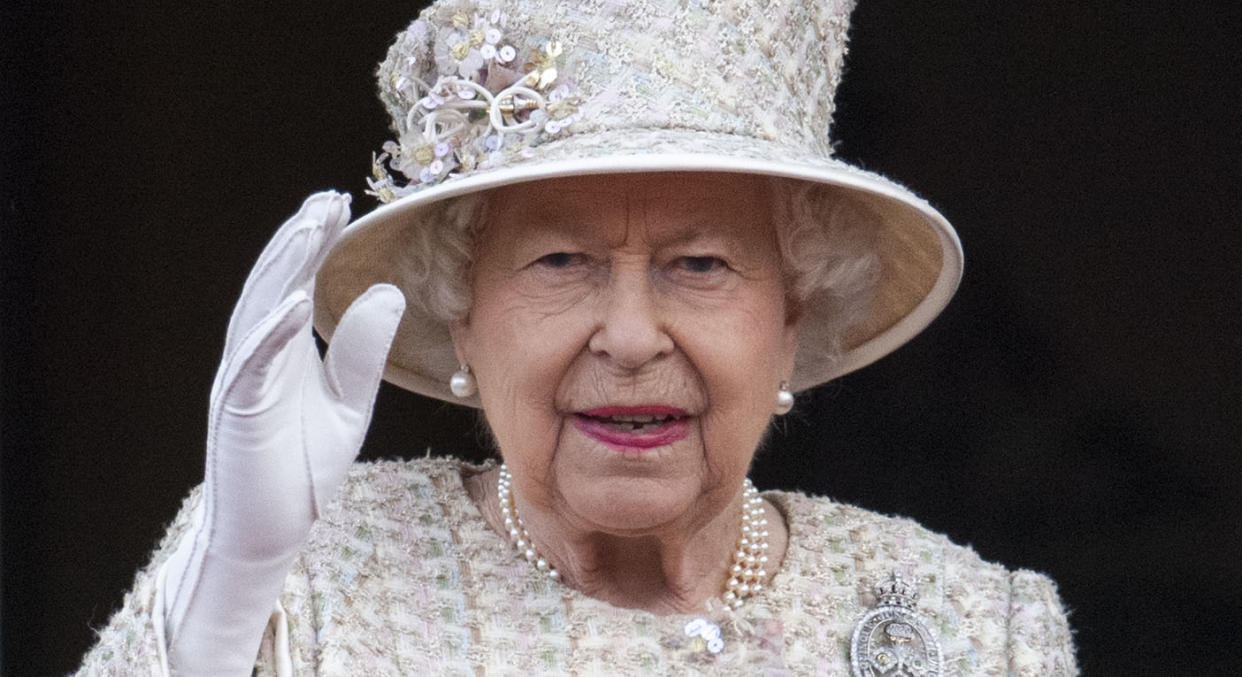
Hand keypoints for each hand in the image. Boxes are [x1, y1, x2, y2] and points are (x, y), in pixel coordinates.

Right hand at [159, 192, 405, 674]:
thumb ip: (363, 351)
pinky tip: (296, 302)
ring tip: (311, 228)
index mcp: (283, 351)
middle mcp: (257, 356)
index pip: (297, 283)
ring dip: (284, 268)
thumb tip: (389, 292)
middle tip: (329, 199)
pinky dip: (272, 332)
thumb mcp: (349, 403)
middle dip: (300, 240)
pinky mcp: (237, 412)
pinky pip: (252, 366)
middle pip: (275, 285)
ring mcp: (242, 381)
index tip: (340, 204)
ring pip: (259, 311)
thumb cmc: (302, 469)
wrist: (269, 532)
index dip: (315, 244)